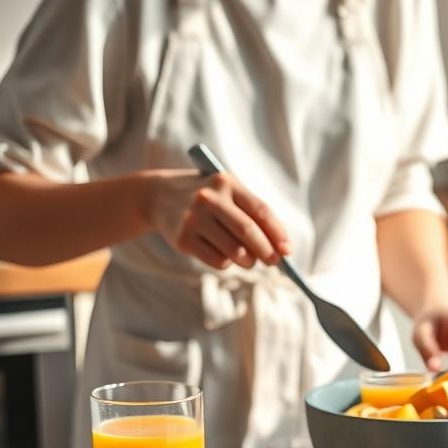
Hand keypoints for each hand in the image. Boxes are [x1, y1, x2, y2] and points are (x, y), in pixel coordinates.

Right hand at [143, 169, 290, 269]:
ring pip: (234, 251)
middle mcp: (209, 198)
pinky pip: (218, 260)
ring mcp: (193, 218)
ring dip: (248, 261)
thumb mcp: (227, 193)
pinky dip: (227, 263)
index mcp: (226, 183)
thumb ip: (252, 214)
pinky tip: (224, 255)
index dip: (278, 233)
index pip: (260, 211)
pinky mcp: (183, 238)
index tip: (288, 251)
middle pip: (248, 232)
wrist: (160, 197)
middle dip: (266, 251)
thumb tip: (281, 248)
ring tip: (249, 260)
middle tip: (274, 262)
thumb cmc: (207, 198)